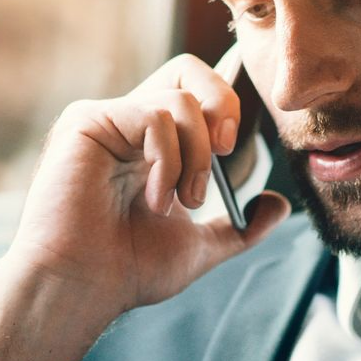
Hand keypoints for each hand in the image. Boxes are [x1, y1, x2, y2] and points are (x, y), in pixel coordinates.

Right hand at [0, 54, 289, 360]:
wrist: (82, 288)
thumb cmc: (126, 271)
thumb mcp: (198, 248)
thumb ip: (239, 227)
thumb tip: (279, 205)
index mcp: (150, 145)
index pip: (195, 93)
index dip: (225, 102)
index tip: (233, 145)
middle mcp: (126, 124)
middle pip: (189, 71)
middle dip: (223, 105)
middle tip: (225, 150)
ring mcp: (105, 119)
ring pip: (180, 100)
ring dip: (197, 156)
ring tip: (183, 201)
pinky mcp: (87, 122)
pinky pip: (153, 116)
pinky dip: (169, 160)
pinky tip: (155, 198)